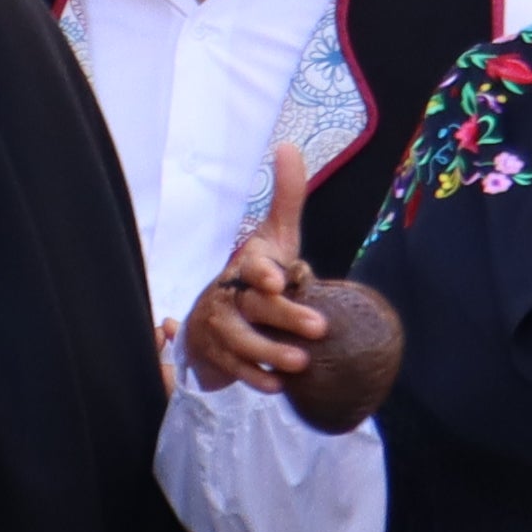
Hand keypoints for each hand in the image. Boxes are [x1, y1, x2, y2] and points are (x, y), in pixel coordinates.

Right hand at [179, 143, 332, 398]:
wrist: (212, 319)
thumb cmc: (254, 274)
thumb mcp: (273, 236)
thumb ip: (286, 196)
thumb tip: (288, 145)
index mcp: (245, 264)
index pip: (249, 264)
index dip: (262, 270)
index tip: (279, 278)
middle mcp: (228, 294)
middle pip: (254, 306)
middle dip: (283, 317)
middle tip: (319, 328)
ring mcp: (221, 326)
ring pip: (240, 341)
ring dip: (269, 352)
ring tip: (300, 364)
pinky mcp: (218, 356)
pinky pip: (233, 369)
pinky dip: (254, 378)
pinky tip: (279, 386)